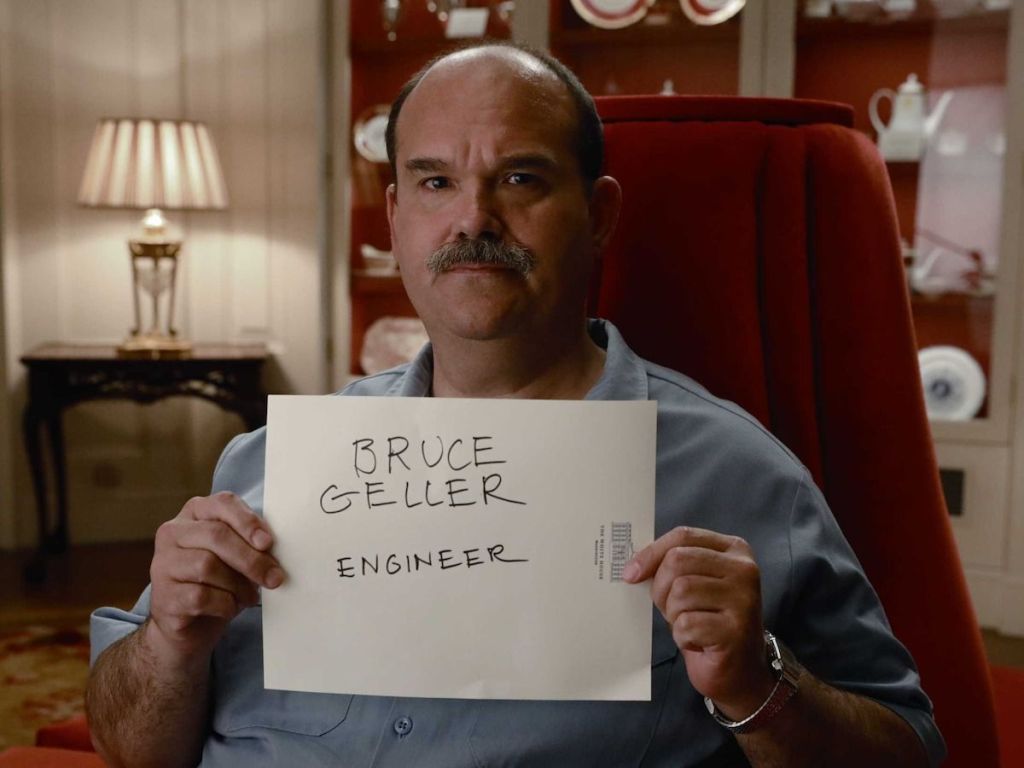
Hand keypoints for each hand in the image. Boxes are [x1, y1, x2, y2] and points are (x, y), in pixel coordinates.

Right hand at [147, 491, 283, 664]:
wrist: (190, 624)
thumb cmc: (219, 581)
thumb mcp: (237, 556)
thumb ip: (251, 544)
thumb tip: (271, 548)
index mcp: (195, 513)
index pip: (222, 503)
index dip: (248, 521)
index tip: (268, 543)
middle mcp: (173, 533)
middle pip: (216, 535)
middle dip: (251, 558)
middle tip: (274, 578)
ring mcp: (163, 563)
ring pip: (208, 566)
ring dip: (239, 585)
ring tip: (250, 596)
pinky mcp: (164, 595)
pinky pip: (201, 596)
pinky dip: (225, 604)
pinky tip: (230, 607)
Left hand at [623, 526, 773, 719]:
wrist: (739, 671)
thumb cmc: (709, 622)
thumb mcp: (693, 584)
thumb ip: (673, 567)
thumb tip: (632, 566)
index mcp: (733, 549)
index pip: (683, 536)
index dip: (651, 553)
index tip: (630, 573)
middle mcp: (744, 569)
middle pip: (678, 561)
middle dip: (661, 588)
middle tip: (670, 610)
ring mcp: (744, 599)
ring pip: (680, 591)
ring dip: (674, 615)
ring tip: (690, 626)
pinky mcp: (736, 630)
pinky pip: (686, 624)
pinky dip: (683, 637)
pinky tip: (698, 642)